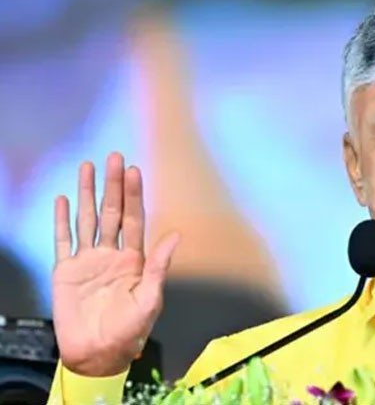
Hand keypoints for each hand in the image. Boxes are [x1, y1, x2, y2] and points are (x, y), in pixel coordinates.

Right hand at [52, 152, 179, 376]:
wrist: (98, 354)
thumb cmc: (129, 332)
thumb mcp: (150, 299)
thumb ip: (159, 266)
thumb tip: (175, 236)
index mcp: (135, 260)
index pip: (134, 220)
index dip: (134, 195)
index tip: (135, 171)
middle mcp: (112, 255)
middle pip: (112, 212)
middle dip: (113, 185)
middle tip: (115, 157)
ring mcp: (88, 261)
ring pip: (88, 219)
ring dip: (88, 194)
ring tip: (88, 168)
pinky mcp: (66, 271)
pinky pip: (62, 240)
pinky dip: (62, 220)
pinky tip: (63, 199)